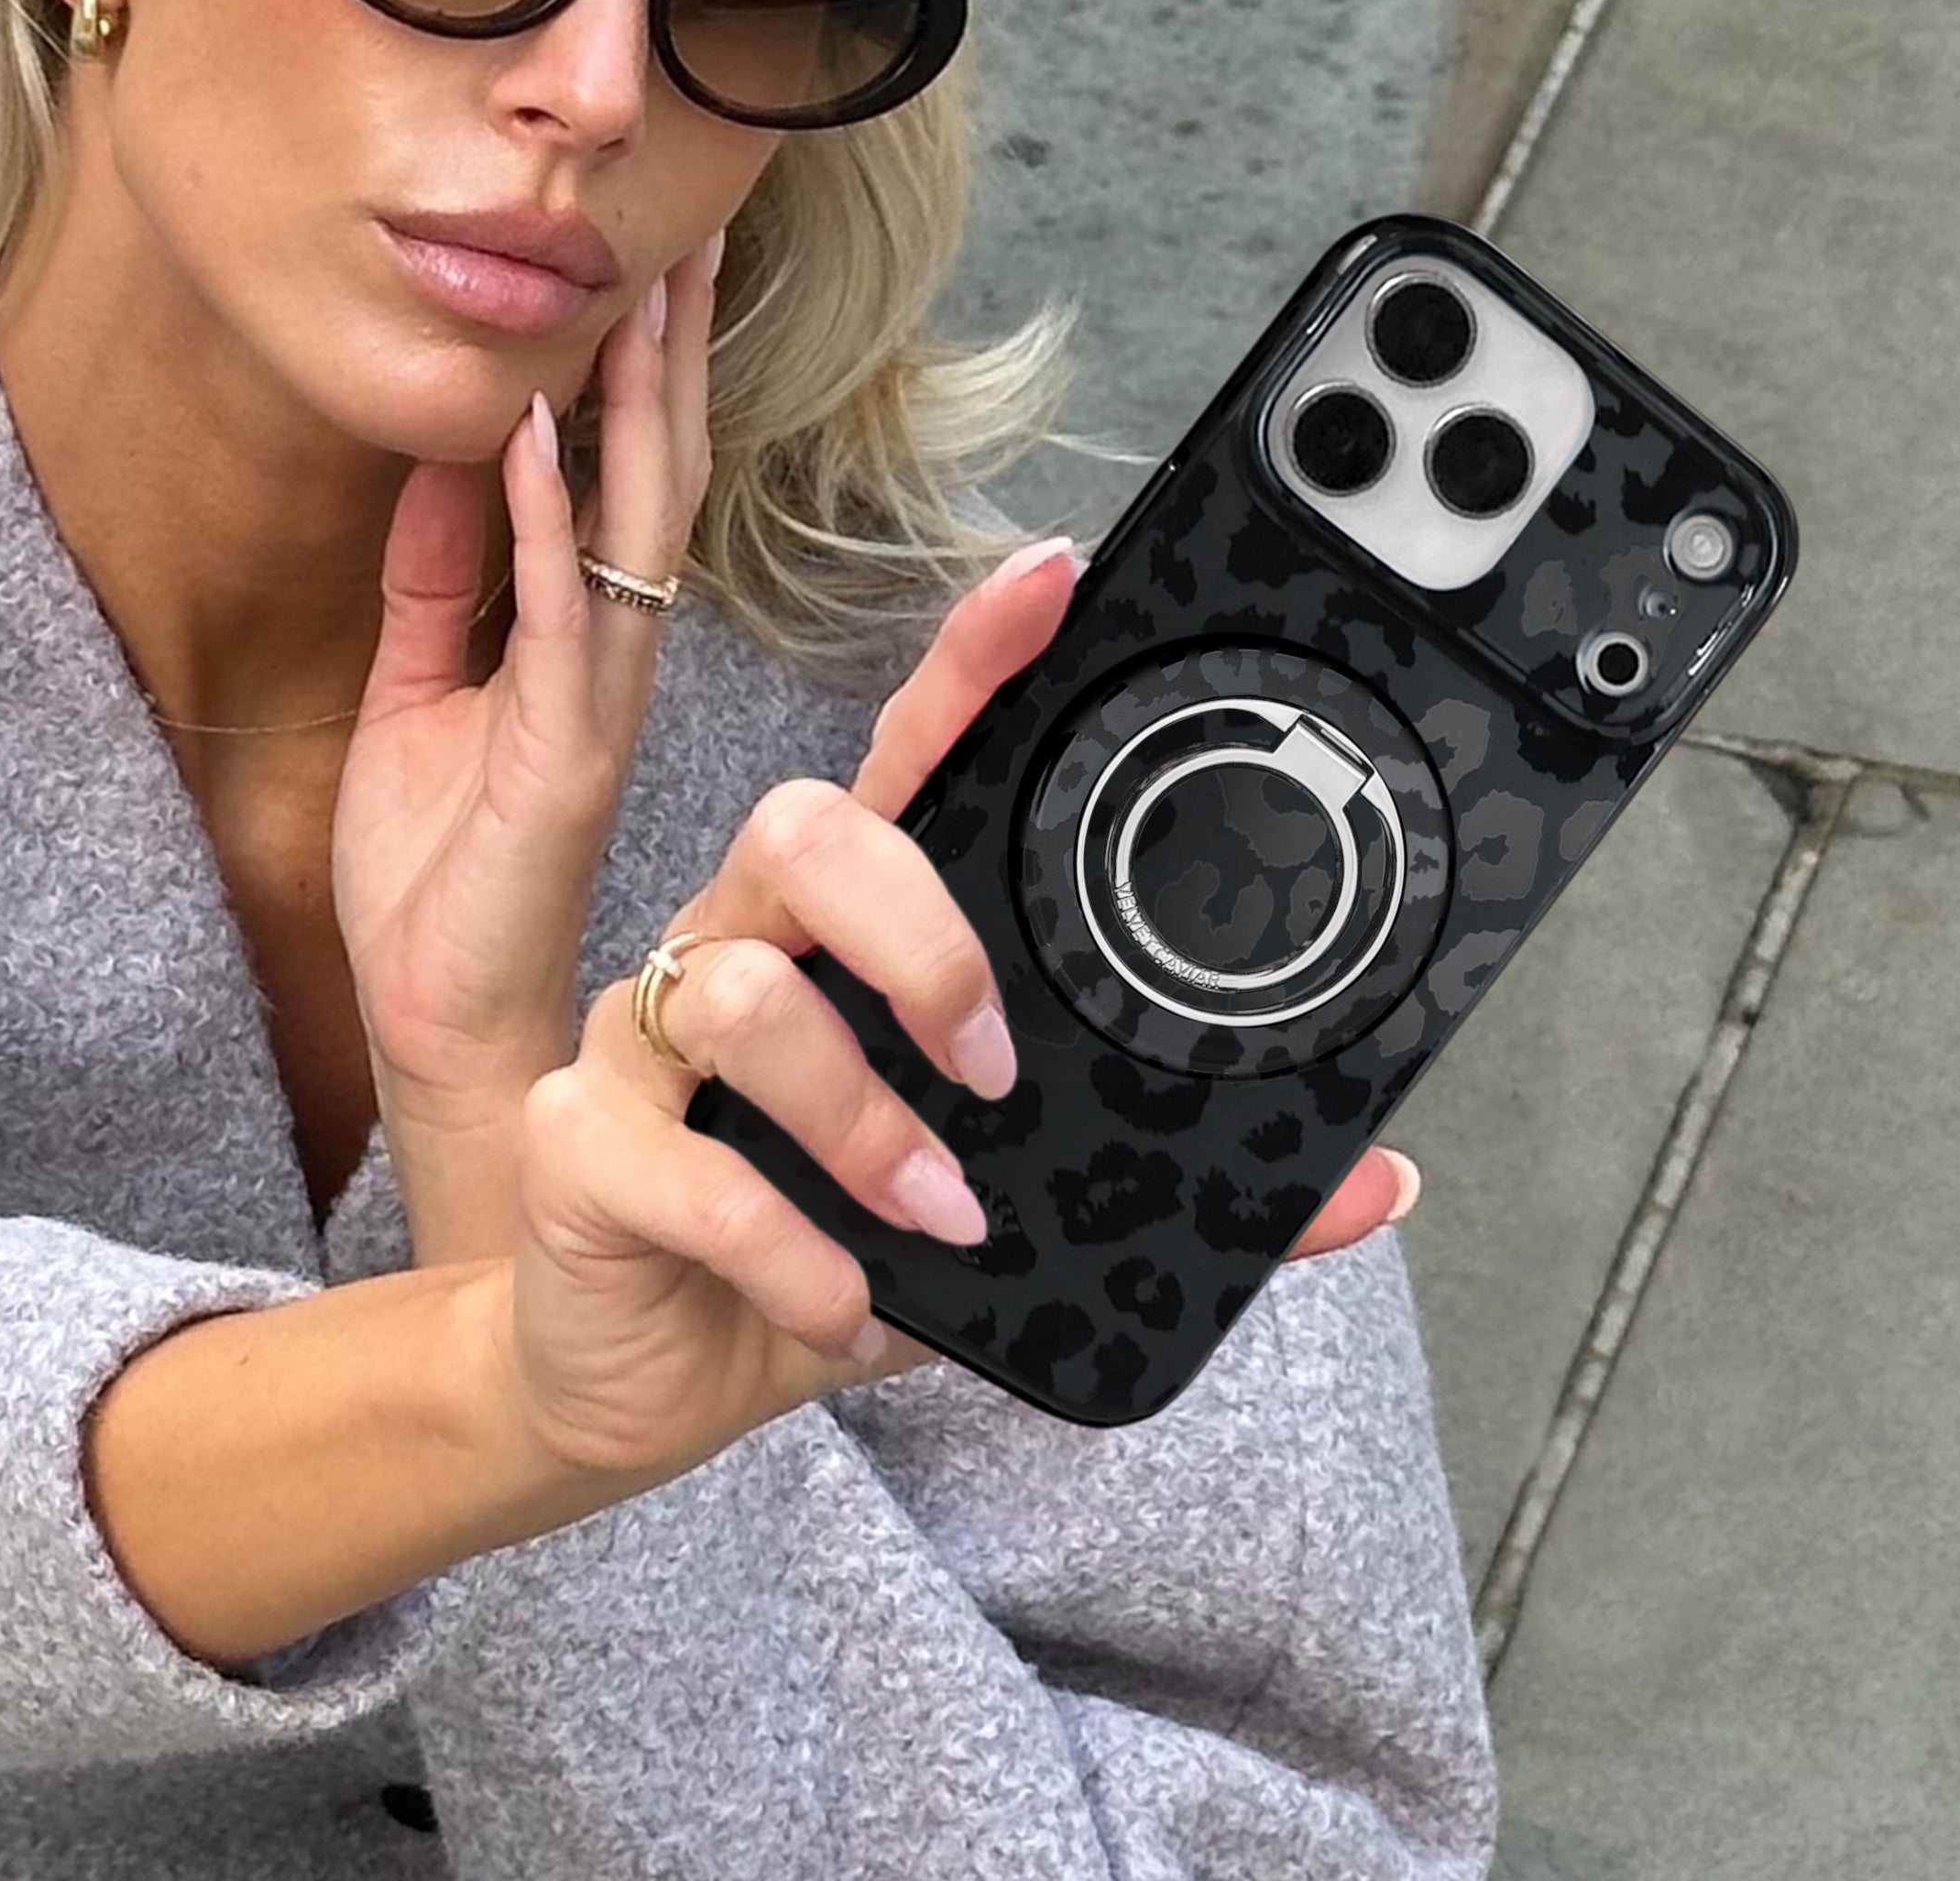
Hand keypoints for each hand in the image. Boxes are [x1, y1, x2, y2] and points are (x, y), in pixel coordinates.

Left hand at [331, 227, 721, 1260]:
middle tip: (686, 226)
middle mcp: (611, 648)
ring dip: (636, 401)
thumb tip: (449, 454)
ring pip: (634, 520)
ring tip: (640, 286)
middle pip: (655, 470)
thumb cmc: (438, 865)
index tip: (650, 256)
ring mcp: (598, 694)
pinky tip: (535, 427)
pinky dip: (541, 512)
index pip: (622, 471)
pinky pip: (556, 606)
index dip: (640, 366)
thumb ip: (438, 577)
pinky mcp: (561, 747)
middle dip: (669, 349)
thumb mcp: (418, 687)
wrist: (437, 1013)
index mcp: (580, 630)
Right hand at [481, 543, 1424, 1479]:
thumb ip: (1163, 1188)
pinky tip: (837, 1303)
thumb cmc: (823, 1251)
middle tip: (990, 1060)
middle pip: (801, 826)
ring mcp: (643, 1037)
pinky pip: (678, 1165)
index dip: (967, 664)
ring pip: (732, 987)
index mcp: (844, 937)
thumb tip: (1379, 1182)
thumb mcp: (1007, 1229)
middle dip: (918, 934)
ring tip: (932, 1215)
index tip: (1051, 583)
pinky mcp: (579, 1144)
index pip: (902, 763)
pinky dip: (787, 1250)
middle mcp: (737, 946)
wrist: (644, 1376)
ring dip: (858, 1116)